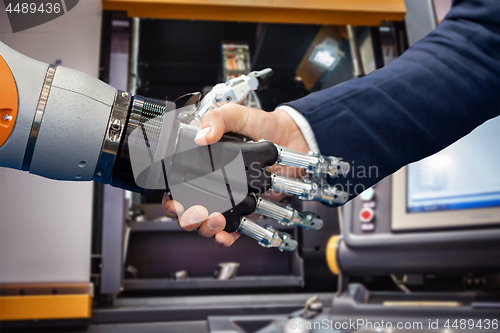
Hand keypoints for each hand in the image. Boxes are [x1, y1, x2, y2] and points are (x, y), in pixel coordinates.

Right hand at [162, 103, 308, 246]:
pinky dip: (225, 238)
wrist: (293, 137)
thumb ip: (217, 120)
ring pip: (206, 224)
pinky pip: (232, 231)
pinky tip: (224, 236)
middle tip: (197, 213)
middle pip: (187, 211)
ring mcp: (229, 200)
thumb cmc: (262, 126)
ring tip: (215, 220)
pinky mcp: (246, 211)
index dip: (171, 198)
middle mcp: (212, 185)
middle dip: (186, 218)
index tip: (174, 201)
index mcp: (201, 164)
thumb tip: (202, 137)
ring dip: (205, 228)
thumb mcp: (236, 115)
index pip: (176, 186)